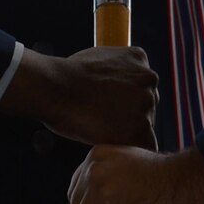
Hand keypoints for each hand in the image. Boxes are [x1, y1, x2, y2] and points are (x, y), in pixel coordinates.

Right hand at [6, 46, 156, 149]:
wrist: (54, 88)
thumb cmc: (66, 75)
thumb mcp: (98, 57)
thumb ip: (117, 69)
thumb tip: (120, 83)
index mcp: (139, 58)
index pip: (142, 85)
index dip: (123, 98)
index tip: (105, 103)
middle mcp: (149, 78)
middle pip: (146, 104)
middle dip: (128, 113)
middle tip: (101, 117)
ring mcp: (146, 103)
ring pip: (145, 126)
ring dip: (128, 131)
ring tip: (100, 129)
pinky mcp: (139, 128)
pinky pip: (145, 145)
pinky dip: (129, 146)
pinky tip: (110, 142)